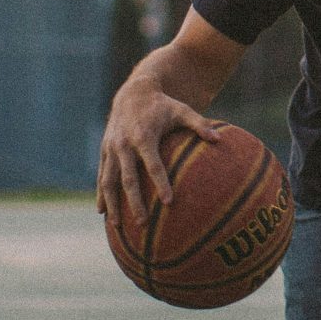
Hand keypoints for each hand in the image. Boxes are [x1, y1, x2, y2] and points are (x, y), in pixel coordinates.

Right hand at [95, 78, 221, 226]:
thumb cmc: (162, 105)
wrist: (133, 93)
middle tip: (143, 223)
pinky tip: (102, 212)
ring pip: (109, 180)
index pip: (152, 164)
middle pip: (128, 178)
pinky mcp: (104, 151)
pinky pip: (101, 176)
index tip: (169, 202)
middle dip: (134, 202)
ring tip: (117, 226)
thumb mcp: (182, 110)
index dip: (161, 183)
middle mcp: (124, 144)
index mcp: (144, 136)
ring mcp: (111, 148)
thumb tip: (219, 139)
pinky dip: (101, 194)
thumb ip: (200, 124)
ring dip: (112, 204)